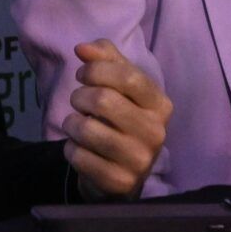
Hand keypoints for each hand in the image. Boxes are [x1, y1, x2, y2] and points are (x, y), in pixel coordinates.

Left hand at [63, 39, 169, 199]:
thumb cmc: (119, 119)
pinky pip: (79, 156)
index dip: (96, 70)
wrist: (122, 171)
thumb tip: (82, 48)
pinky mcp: (120, 183)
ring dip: (71, 124)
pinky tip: (80, 150)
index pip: (128, 76)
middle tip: (79, 103)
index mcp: (160, 104)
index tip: (82, 74)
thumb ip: (105, 58)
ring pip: (86, 129)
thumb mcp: (119, 85)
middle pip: (103, 100)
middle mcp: (156, 132)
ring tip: (77, 126)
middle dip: (80, 97)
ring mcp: (140, 160)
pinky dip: (70, 149)